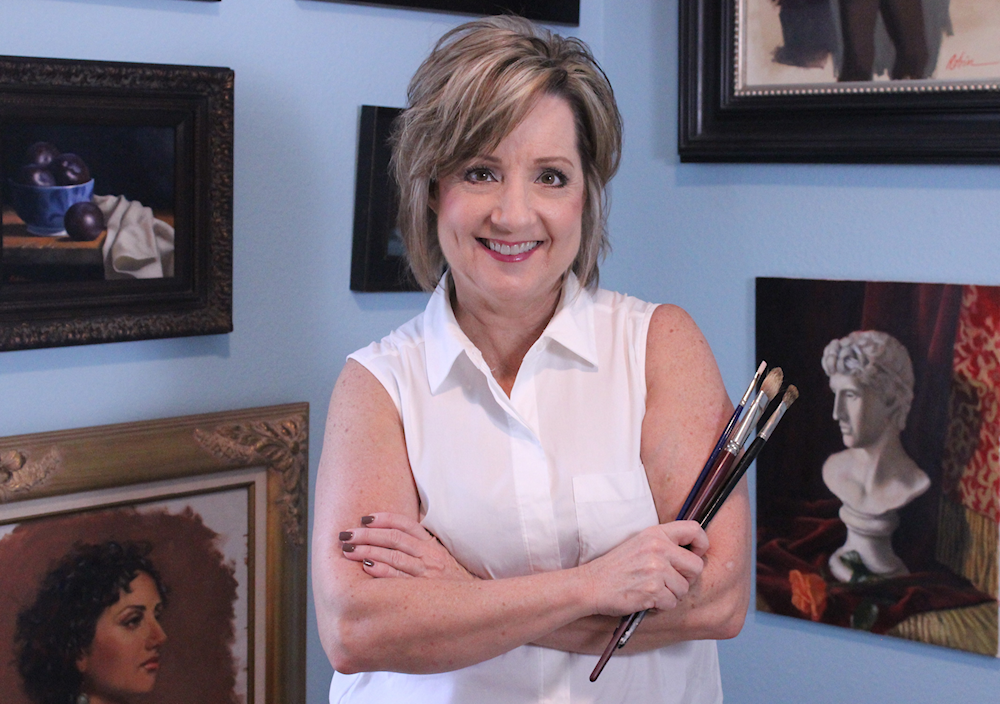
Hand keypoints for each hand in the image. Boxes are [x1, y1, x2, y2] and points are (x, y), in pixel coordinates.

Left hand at [340, 512, 477, 580]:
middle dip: (366, 535)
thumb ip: (421, 548)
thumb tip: (394, 535)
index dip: (384, 519)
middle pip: (393, 539)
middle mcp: (430, 557)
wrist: (475, 609)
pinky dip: (381, 571)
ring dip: (367, 551)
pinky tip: (365, 567)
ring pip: (393, 556)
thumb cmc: (452, 586)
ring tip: (348, 550)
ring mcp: (426, 575)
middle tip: (346, 535)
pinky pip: (398, 579)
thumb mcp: (441, 561)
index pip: (405, 525)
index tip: (364, 518)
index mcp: (433, 546)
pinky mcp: (423, 593)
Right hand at [580, 520, 707, 616]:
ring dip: (671, 594)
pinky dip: (661, 605)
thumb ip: (664, 543)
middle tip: (669, 581)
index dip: (701, 544)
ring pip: (684, 588)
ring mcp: (655, 569)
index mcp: (656, 533)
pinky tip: (646, 598)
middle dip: (686, 578)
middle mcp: (658, 548)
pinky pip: (672, 603)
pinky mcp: (652, 590)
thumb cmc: (616, 567)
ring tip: (652, 590)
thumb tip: (694, 554)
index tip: (694, 555)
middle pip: (696, 566)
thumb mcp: (639, 543)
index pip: (694, 530)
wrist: (592, 584)